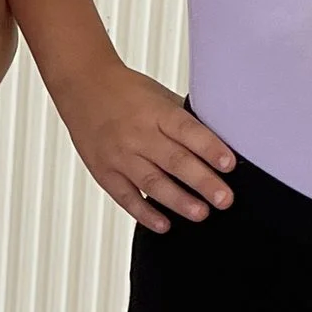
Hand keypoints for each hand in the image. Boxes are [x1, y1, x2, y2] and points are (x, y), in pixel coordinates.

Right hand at [65, 60, 234, 231]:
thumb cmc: (127, 92)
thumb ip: (183, 119)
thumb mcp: (159, 95)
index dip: (209, 148)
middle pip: (174, 160)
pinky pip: (126, 197)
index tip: (229, 164)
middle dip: (202, 182)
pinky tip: (164, 224)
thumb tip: (218, 141)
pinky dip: (144, 213)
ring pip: (152, 183)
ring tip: (201, 214)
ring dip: (178, 201)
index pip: (187, 131)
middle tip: (224, 199)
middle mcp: (137, 134)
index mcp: (155, 112)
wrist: (82, 87)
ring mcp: (119, 155)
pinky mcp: (104, 172)